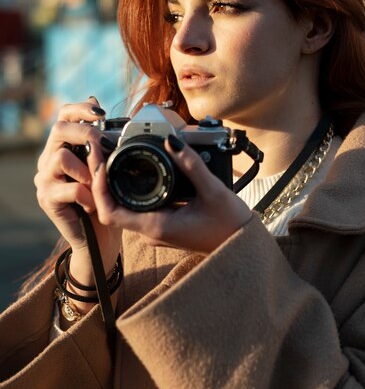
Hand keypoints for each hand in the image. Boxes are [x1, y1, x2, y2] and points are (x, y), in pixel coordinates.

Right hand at [34, 98, 121, 279]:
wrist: (98, 237)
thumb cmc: (105, 200)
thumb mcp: (107, 167)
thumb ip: (102, 142)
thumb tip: (101, 106)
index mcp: (63, 147)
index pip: (63, 116)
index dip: (80, 108)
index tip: (101, 112)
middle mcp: (48, 159)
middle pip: (59, 130)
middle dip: (86, 133)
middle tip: (104, 145)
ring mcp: (45, 179)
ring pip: (61, 157)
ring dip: (87, 169)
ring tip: (98, 184)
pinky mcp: (47, 199)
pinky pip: (70, 188)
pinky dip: (88, 195)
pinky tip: (94, 204)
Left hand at [89, 135, 252, 253]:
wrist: (242, 246)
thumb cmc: (231, 225)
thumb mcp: (213, 191)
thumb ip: (192, 165)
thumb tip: (172, 142)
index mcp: (157, 226)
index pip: (110, 212)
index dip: (98, 188)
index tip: (101, 164)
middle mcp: (151, 231)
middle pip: (113, 207)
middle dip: (102, 180)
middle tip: (101, 152)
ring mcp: (156, 230)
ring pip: (124, 207)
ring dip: (114, 185)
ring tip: (111, 158)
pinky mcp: (163, 225)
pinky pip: (138, 208)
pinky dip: (130, 189)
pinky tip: (132, 171)